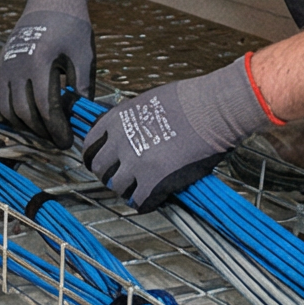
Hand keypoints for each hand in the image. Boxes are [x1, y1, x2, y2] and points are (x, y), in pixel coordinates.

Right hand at [0, 0, 96, 145]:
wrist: (50, 1)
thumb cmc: (72, 28)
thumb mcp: (84, 56)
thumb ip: (82, 88)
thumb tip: (80, 118)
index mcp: (40, 63)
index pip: (46, 107)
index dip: (56, 129)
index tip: (67, 141)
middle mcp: (17, 66)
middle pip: (24, 112)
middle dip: (42, 132)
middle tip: (57, 140)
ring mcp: (5, 66)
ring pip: (7, 109)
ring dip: (24, 125)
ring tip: (43, 130)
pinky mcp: (0, 65)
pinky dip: (9, 112)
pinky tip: (26, 117)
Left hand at [81, 55, 276, 211]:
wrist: (213, 110)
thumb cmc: (190, 101)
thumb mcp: (148, 101)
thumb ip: (132, 119)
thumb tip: (128, 132)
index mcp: (116, 120)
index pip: (90, 145)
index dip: (96, 157)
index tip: (104, 163)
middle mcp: (120, 142)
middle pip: (100, 170)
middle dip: (111, 176)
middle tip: (124, 179)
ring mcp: (135, 164)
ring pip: (118, 189)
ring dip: (128, 191)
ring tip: (141, 190)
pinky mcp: (154, 182)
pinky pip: (140, 202)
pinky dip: (145, 203)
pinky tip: (155, 199)